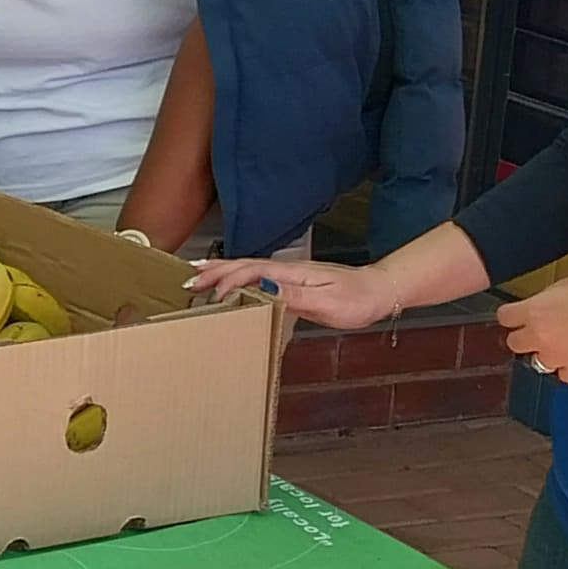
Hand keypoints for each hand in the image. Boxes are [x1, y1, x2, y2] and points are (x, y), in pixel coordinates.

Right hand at [190, 254, 401, 329]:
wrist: (380, 290)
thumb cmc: (357, 299)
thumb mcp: (327, 302)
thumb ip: (293, 295)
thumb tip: (260, 288)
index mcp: (290, 273)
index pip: (250, 272)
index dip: (227, 282)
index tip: (210, 297)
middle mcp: (285, 270)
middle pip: (242, 266)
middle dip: (213, 273)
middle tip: (186, 282)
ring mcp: (288, 274)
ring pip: (247, 270)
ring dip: (220, 272)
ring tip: (195, 277)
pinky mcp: (292, 282)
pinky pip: (257, 277)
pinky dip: (237, 278)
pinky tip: (231, 284)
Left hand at [495, 271, 567, 384]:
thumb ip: (550, 296)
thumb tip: (544, 303)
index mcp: (535, 311)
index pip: (505, 317)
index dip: (511, 315)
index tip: (517, 314)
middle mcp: (540, 337)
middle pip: (514, 343)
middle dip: (524, 336)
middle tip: (539, 330)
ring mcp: (557, 358)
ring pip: (537, 362)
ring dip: (546, 353)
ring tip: (562, 345)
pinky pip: (563, 375)